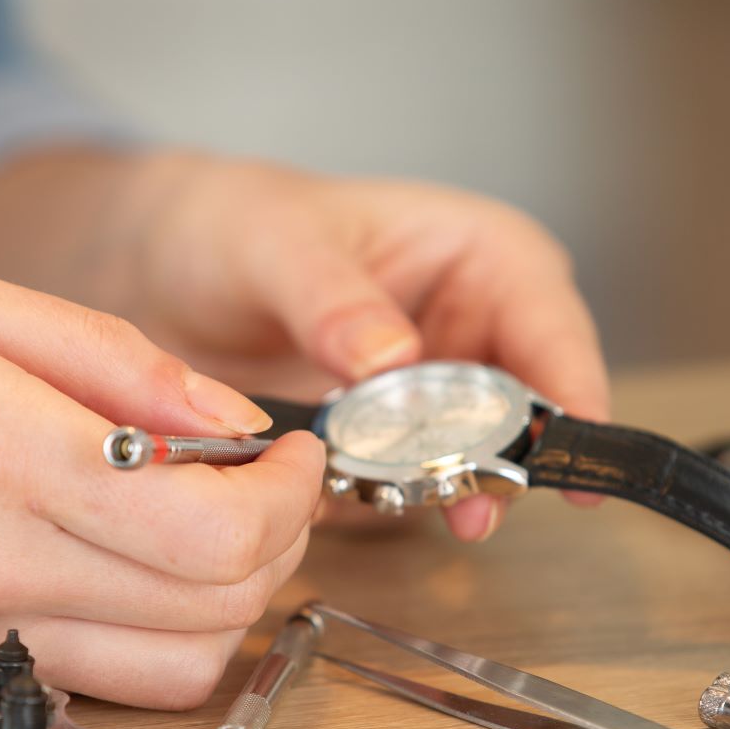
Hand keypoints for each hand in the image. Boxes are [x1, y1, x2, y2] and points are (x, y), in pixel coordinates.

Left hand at [0, 149, 609, 540]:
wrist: (158, 271)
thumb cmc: (231, 223)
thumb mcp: (277, 245)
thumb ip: (334, 299)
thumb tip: (393, 358)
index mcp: (481, 258)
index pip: (552, 328)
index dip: (571, 395)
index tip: (565, 460)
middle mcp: (474, 331)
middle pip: (528, 414)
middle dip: (503, 461)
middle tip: (470, 504)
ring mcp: (435, 400)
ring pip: (476, 464)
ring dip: (440, 492)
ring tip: (399, 501)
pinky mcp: (389, 452)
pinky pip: (406, 493)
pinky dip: (381, 505)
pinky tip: (341, 498)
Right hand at [0, 260, 324, 707]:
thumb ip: (103, 358)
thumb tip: (226, 418)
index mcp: (1, 458)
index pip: (217, 532)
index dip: (292, 498)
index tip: (291, 456)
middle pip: (217, 616)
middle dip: (276, 549)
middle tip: (257, 486)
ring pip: (167, 675)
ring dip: (220, 608)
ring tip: (193, 529)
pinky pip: (81, 685)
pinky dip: (137, 639)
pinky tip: (106, 566)